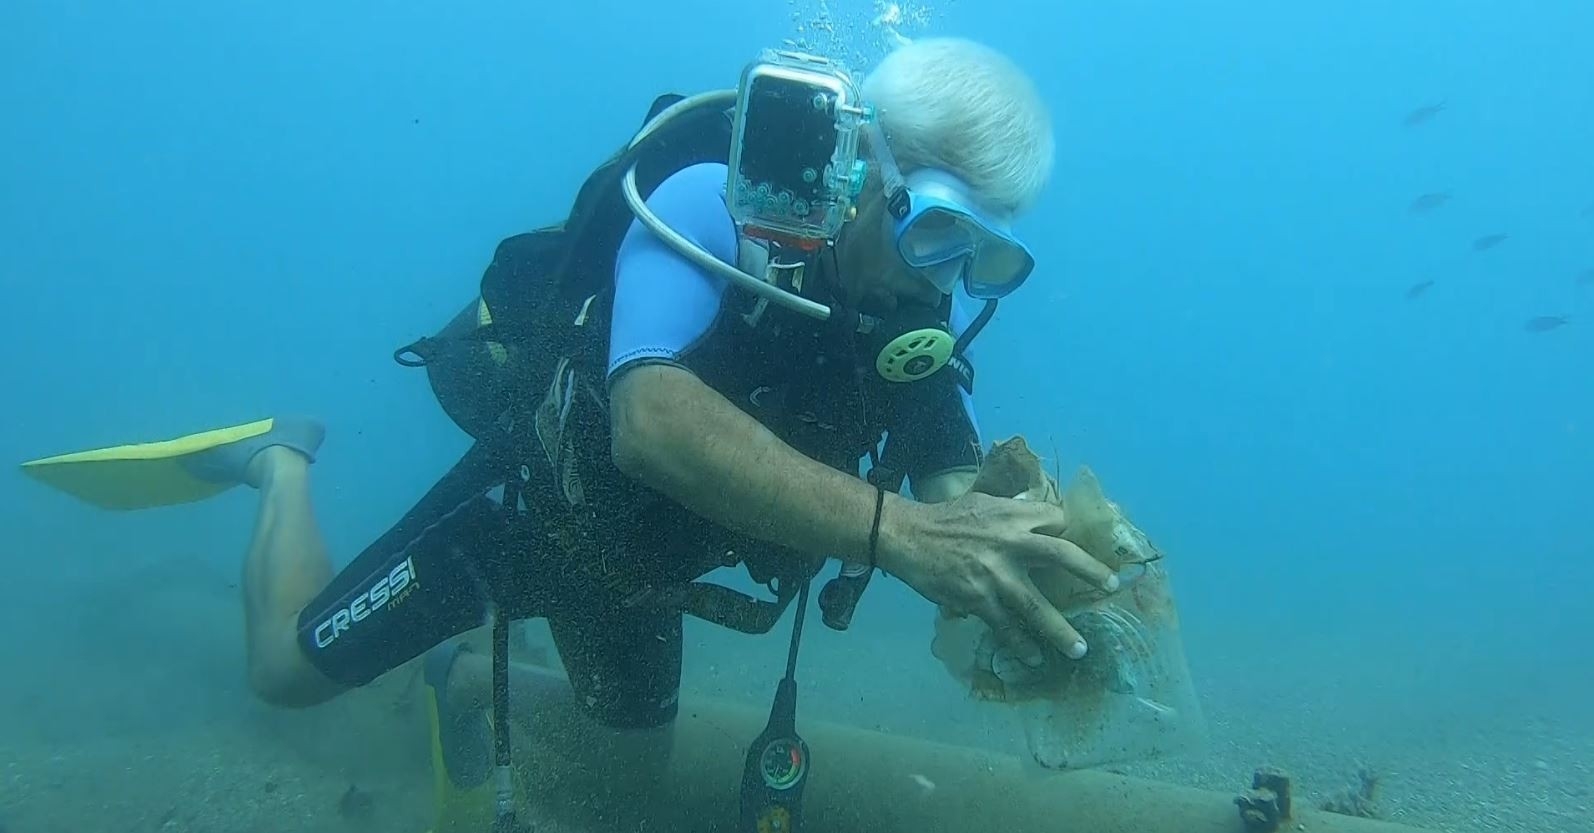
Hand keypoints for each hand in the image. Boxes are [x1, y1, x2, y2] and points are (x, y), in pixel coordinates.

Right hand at [877, 491, 1118, 659]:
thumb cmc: (946, 518)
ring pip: (1036, 606)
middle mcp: (1010, 543)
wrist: (909, 536)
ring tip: (1079, 648)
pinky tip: (1034, 657)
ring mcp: (996, 575)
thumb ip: (1012, 511)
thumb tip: (1037, 514)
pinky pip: (1006, 626)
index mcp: (1012, 515)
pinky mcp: (979, 599)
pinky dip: (1021, 644)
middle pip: (1061, 556)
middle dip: (1090, 571)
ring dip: (1060, 630)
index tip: (1074, 544)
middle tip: (1111, 586)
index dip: (1066, 531)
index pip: (1055, 520)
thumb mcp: (983, 502)